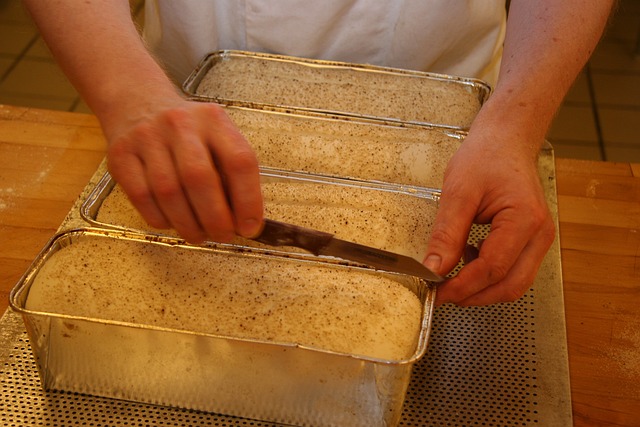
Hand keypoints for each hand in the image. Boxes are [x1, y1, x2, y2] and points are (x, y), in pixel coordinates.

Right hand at [105, 97, 262, 243]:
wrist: (138, 103)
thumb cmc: (188, 133)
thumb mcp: (217, 138)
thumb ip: (232, 174)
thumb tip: (244, 222)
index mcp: (214, 120)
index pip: (239, 160)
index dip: (248, 199)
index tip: (250, 227)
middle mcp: (180, 124)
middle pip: (199, 178)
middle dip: (215, 218)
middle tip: (223, 236)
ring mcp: (147, 137)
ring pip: (168, 191)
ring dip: (188, 224)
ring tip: (199, 235)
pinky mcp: (120, 155)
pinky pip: (142, 197)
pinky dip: (161, 219)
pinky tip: (173, 223)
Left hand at [423, 129, 554, 305]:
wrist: (505, 141)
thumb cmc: (486, 157)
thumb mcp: (458, 192)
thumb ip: (446, 234)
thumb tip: (433, 268)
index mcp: (525, 219)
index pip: (494, 268)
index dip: (464, 286)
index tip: (438, 292)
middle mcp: (540, 234)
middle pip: (510, 285)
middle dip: (474, 295)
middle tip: (443, 293)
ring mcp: (540, 239)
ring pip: (514, 283)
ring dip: (482, 287)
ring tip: (453, 274)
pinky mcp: (532, 241)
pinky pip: (514, 271)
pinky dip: (489, 275)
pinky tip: (469, 257)